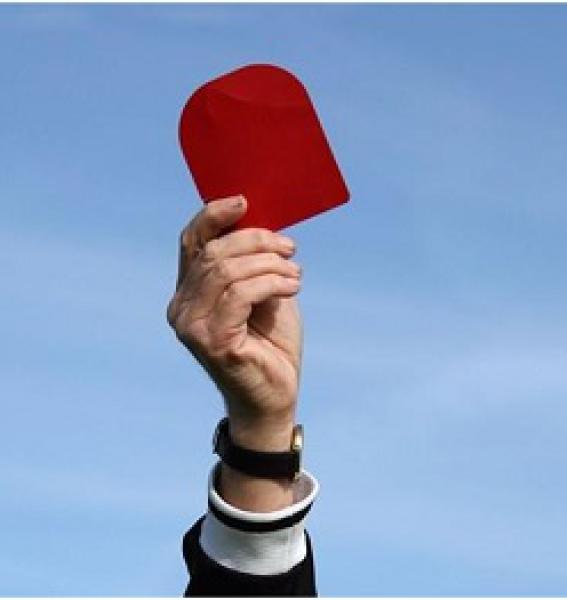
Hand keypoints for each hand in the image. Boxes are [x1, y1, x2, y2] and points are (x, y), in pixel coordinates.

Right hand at [167, 195, 302, 451]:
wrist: (276, 395)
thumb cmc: (271, 343)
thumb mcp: (264, 293)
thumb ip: (254, 263)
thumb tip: (261, 222)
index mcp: (188, 292)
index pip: (192, 242)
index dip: (214, 215)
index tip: (245, 201)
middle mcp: (181, 308)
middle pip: (213, 253)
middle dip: (256, 241)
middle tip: (290, 248)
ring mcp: (192, 327)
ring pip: (227, 271)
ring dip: (270, 264)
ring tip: (296, 275)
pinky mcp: (212, 342)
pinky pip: (241, 294)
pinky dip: (272, 283)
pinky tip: (292, 288)